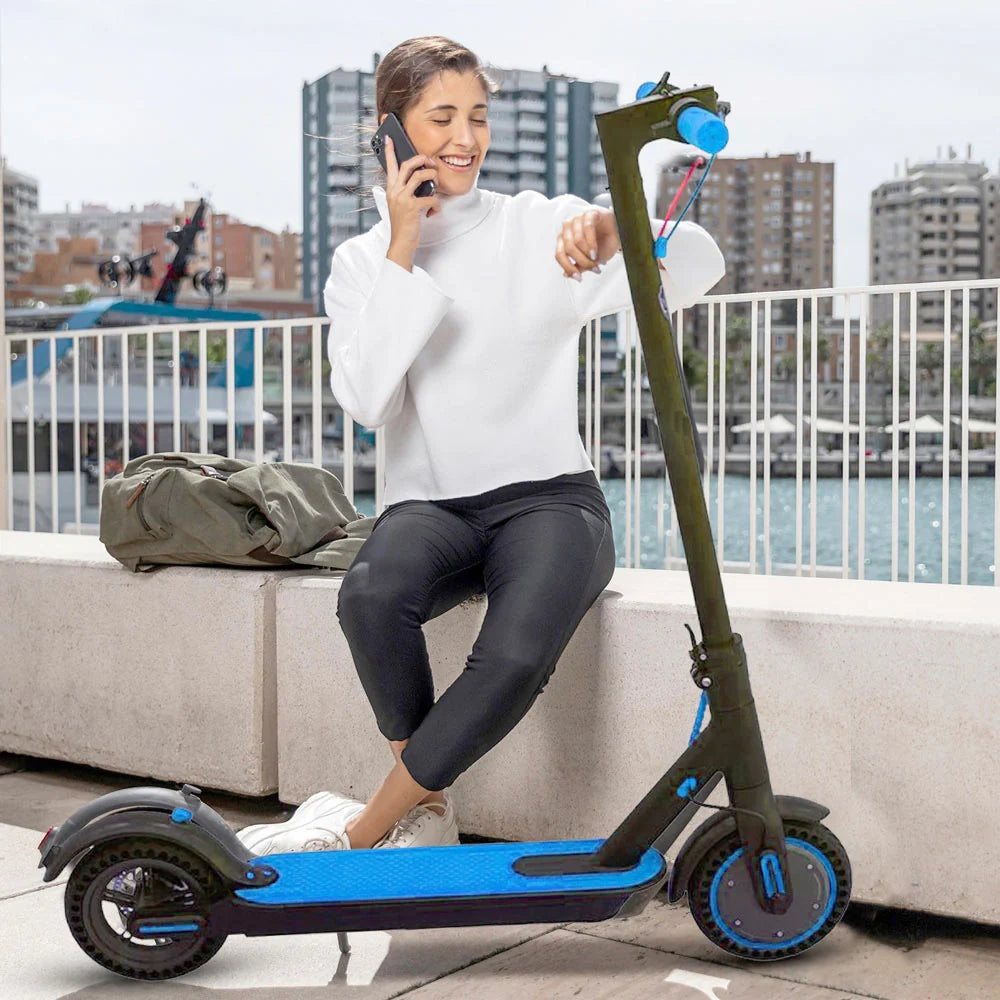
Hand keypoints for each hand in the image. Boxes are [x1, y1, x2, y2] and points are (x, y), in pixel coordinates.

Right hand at [384, 136, 440, 261]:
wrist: (400, 243)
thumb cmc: (403, 224)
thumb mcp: (400, 205)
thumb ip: (406, 191)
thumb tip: (422, 180)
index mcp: (391, 189)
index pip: (390, 166)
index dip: (389, 151)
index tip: (389, 138)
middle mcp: (395, 191)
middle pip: (408, 165)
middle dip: (422, 159)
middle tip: (431, 162)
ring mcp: (402, 198)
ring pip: (420, 176)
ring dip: (433, 177)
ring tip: (436, 184)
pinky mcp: (412, 207)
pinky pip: (431, 197)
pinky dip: (436, 204)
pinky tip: (433, 212)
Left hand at [556, 208, 619, 280]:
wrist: (619, 232)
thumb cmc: (603, 243)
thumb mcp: (591, 259)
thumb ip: (579, 266)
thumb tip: (567, 275)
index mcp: (564, 240)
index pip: (559, 254)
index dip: (568, 267)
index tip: (578, 278)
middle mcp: (567, 229)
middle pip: (569, 248)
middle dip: (582, 262)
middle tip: (593, 268)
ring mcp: (577, 220)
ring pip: (576, 240)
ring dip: (587, 254)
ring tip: (597, 261)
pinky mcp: (589, 214)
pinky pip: (587, 228)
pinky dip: (591, 243)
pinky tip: (595, 252)